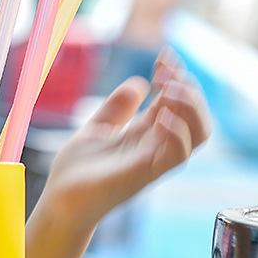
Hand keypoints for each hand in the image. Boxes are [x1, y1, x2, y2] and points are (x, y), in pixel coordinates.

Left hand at [38, 48, 210, 234]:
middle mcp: (155, 146)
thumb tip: (139, 82)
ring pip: (198, 134)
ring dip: (190, 106)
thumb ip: (117, 108)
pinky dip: (178, 132)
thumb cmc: (76, 172)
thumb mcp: (97, 128)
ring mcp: (153, 161)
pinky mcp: (144, 175)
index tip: (163, 56)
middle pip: (196, 115)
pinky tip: (163, 115)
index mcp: (145, 134)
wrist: (59, 201)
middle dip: (187, 87)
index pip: (177, 102)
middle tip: (165, 69)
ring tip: (169, 88)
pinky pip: (177, 155)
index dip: (176, 76)